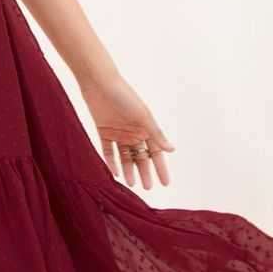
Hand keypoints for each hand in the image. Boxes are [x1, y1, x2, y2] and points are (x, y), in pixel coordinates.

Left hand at [75, 69, 175, 189]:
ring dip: (128, 170)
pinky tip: (115, 174)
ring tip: (131, 185)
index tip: (165, 183)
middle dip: (145, 172)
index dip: (161, 168)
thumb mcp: (143, 116)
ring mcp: (118, 132)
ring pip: (125, 156)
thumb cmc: (125, 96)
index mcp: (145, 127)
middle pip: (141, 156)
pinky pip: (108, 151)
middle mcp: (133, 132)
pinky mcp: (103, 131)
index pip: (156, 152)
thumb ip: (156, 133)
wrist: (99, 83)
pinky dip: (111, 162)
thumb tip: (172, 150)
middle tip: (148, 188)